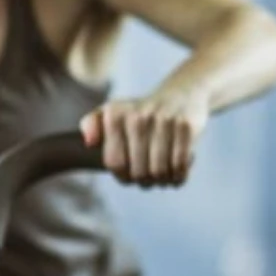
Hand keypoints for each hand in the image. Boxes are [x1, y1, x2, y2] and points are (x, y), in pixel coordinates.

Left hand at [78, 90, 208, 186]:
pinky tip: (179, 175)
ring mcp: (164, 120)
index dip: (124, 177)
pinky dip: (180, 176)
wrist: (183, 93)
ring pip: (160, 171)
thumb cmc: (142, 112)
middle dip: (145, 182)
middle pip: (138, 171)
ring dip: (163, 182)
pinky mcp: (186, 126)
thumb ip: (91, 124)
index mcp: (116, 115)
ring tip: (164, 179)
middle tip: (150, 179)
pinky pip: (180, 164)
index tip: (131, 175)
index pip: (115, 164)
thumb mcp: (114, 112)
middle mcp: (138, 116)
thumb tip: (89, 143)